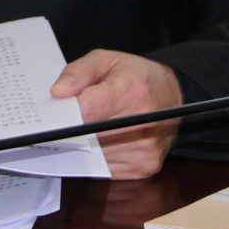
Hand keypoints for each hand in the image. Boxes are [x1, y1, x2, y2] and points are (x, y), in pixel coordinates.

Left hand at [50, 50, 182, 179]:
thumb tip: (58, 93)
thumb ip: (78, 72)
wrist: (173, 96)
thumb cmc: (136, 77)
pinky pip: (106, 167)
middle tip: (68, 121)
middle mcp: (142, 123)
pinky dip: (99, 156)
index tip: (56, 113)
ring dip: (86, 144)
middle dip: (73, 129)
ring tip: (94, 127)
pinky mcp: (146, 166)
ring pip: (94, 155)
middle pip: (87, 136)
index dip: (66, 113)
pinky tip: (105, 141)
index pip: (86, 110)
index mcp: (132, 90)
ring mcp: (145, 149)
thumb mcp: (107, 60)